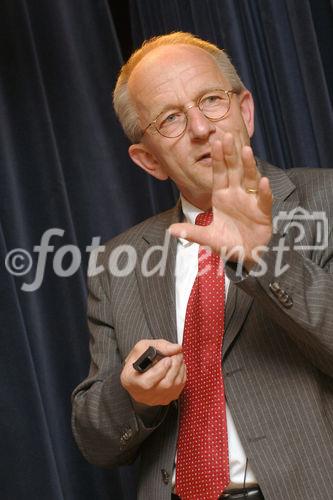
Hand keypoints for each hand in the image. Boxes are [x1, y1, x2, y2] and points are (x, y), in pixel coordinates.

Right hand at [120, 339, 185, 405]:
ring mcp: (154, 399)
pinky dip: (181, 376)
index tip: (168, 359)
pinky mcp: (164, 399)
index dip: (160, 370)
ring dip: (180, 369)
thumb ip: (159, 346)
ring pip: (173, 387)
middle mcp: (142, 394)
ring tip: (178, 357)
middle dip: (174, 366)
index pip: (147, 382)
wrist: (138, 371)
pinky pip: (178, 389)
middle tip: (177, 354)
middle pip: (164, 385)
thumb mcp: (142, 347)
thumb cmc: (138, 359)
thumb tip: (176, 348)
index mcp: (131, 381)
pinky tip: (178, 366)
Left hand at [169, 133, 272, 269]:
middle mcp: (236, 195)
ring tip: (246, 150)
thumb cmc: (227, 243)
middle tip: (228, 135)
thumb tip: (170, 231)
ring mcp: (250, 202)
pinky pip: (264, 200)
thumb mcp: (207, 238)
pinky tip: (264, 182)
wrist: (245, 256)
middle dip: (231, 154)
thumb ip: (191, 232)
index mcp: (221, 197)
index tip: (215, 141)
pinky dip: (265, 192)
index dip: (217, 158)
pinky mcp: (263, 213)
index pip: (219, 173)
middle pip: (234, 171)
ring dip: (249, 166)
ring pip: (250, 180)